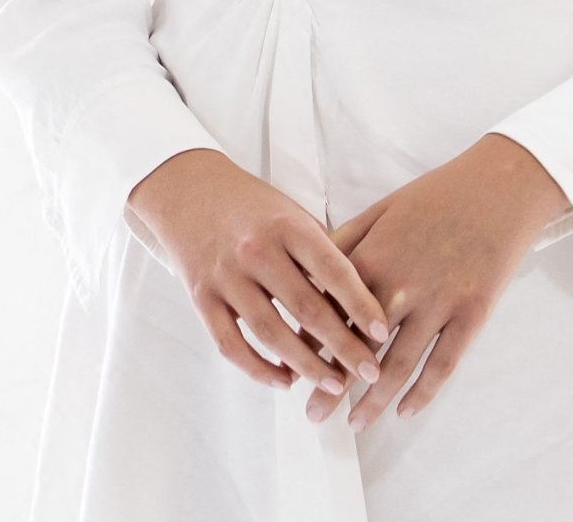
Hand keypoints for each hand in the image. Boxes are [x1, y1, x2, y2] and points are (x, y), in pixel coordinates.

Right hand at [126, 149, 389, 394]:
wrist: (188, 189)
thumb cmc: (252, 204)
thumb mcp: (291, 211)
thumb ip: (320, 248)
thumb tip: (358, 295)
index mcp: (287, 226)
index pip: (333, 270)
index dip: (361, 305)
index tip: (384, 333)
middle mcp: (257, 251)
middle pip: (306, 309)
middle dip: (342, 347)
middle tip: (370, 372)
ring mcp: (226, 276)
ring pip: (271, 334)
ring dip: (306, 366)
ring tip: (334, 384)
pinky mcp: (201, 297)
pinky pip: (231, 344)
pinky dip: (259, 369)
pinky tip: (284, 381)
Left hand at [290, 135, 571, 431]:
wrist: (499, 185)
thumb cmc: (438, 193)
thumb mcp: (383, 209)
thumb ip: (346, 243)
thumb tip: (312, 275)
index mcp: (373, 258)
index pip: (331, 312)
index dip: (310, 345)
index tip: (294, 371)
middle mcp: (401, 286)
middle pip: (358, 348)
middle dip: (332, 386)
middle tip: (313, 416)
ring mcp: (439, 303)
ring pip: (398, 365)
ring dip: (374, 401)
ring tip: (354, 425)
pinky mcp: (472, 313)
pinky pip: (444, 364)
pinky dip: (424, 393)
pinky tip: (407, 412)